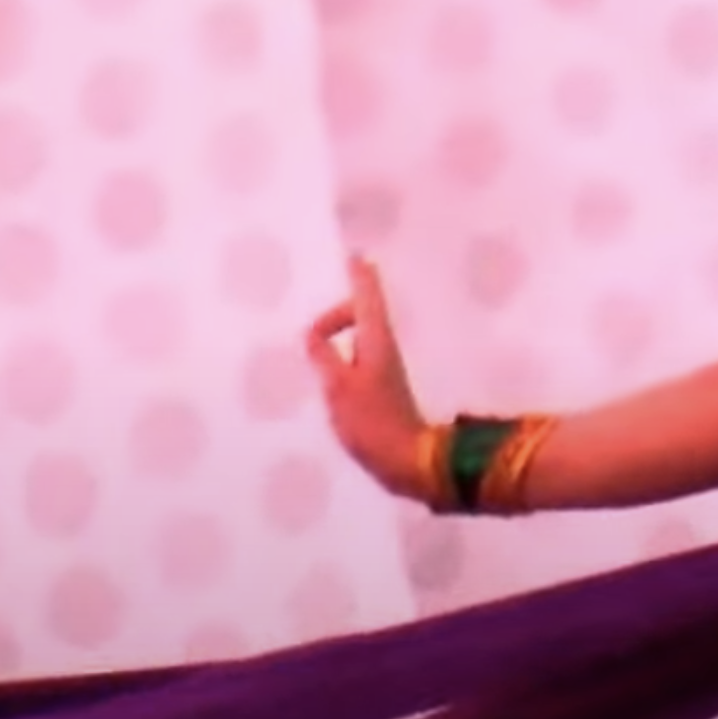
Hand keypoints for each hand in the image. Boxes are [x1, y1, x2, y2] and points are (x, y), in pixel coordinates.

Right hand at [303, 255, 430, 499]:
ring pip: (360, 338)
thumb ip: (325, 357)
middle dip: (340, 311)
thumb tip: (314, 335)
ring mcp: (384, 372)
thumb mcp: (338, 387)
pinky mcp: (380, 392)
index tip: (355, 257)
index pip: (368, 300)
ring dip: (339, 333)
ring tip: (313, 340)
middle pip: (363, 316)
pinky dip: (340, 355)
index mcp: (376, 342)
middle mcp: (383, 351)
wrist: (406, 460)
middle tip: (312, 330)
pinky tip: (325, 370)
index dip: (360, 278)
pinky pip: (356, 360)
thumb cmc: (372, 421)